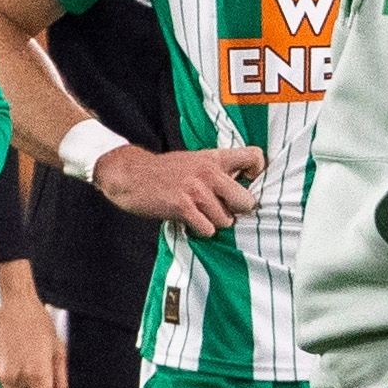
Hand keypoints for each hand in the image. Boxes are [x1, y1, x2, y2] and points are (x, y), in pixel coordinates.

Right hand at [94, 142, 262, 235]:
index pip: (254, 156)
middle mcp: (209, 172)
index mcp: (214, 158)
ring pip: (226, 221)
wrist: (130, 174)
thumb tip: (241, 188)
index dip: (257, 171)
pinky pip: (207, 229)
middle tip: (222, 210)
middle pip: (246, 201)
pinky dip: (199, 230)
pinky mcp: (183, 206)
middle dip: (236, 211)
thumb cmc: (164, 172)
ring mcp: (197, 189)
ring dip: (214, 223)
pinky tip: (188, 221)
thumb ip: (217, 171)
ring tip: (198, 214)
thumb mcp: (194, 161)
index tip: (246, 181)